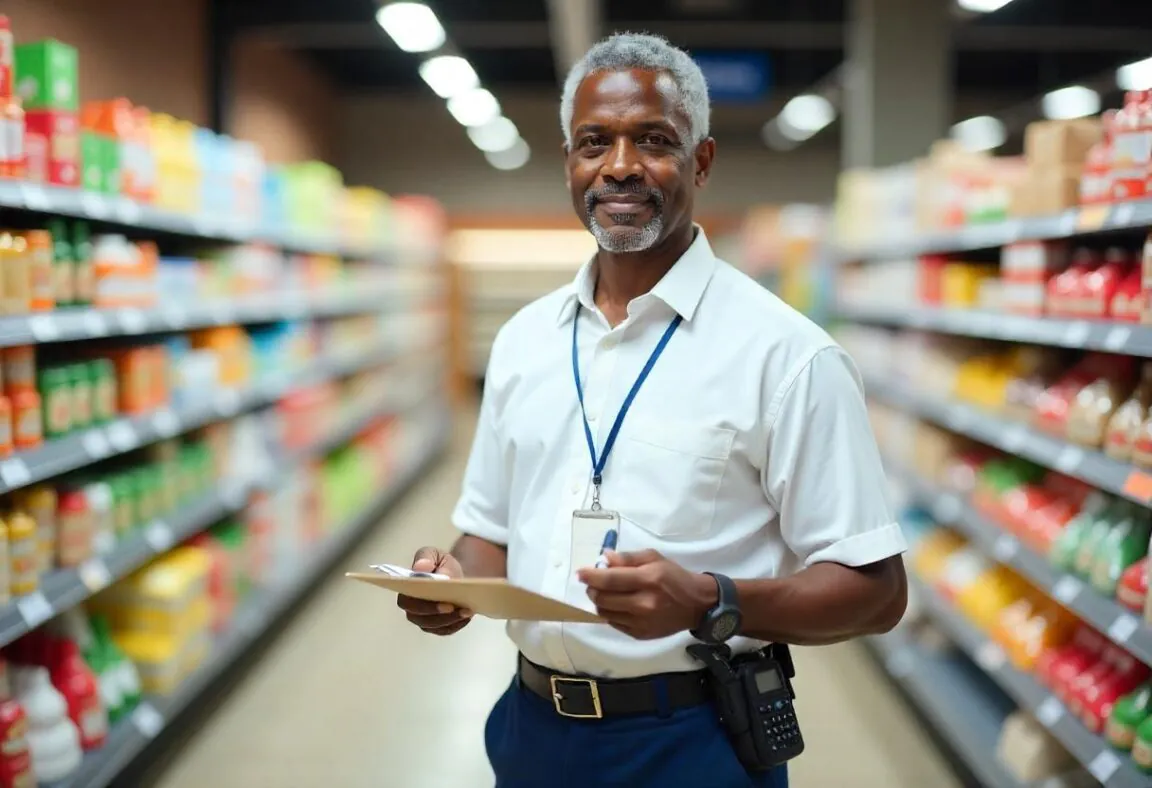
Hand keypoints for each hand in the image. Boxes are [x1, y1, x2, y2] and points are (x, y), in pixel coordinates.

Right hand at [396, 546, 472, 635]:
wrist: (456, 576)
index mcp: (406, 592)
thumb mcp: (435, 554)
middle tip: (453, 606)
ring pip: (435, 626)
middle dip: (438, 614)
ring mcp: (425, 621)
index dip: (421, 603)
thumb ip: (426, 557)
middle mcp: (412, 610)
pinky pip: (446, 630)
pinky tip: (467, 616)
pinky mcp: (438, 627)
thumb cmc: (441, 565)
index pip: (407, 602)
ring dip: (450, 620)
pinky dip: (457, 624)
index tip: (437, 597)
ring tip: (466, 611)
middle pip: (421, 618)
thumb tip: (420, 567)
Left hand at [577, 550, 717, 639]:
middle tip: (593, 583)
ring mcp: (641, 622)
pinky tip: (618, 605)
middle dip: (592, 589)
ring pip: (605, 613)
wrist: (696, 605)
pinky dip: (611, 613)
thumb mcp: (654, 558)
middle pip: (602, 599)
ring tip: (605, 594)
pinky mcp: (640, 635)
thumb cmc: (674, 577)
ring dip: (599, 602)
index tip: (580, 573)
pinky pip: (614, 624)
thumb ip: (628, 558)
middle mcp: (643, 603)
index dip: (591, 576)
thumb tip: (605, 559)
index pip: (609, 579)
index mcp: (647, 580)